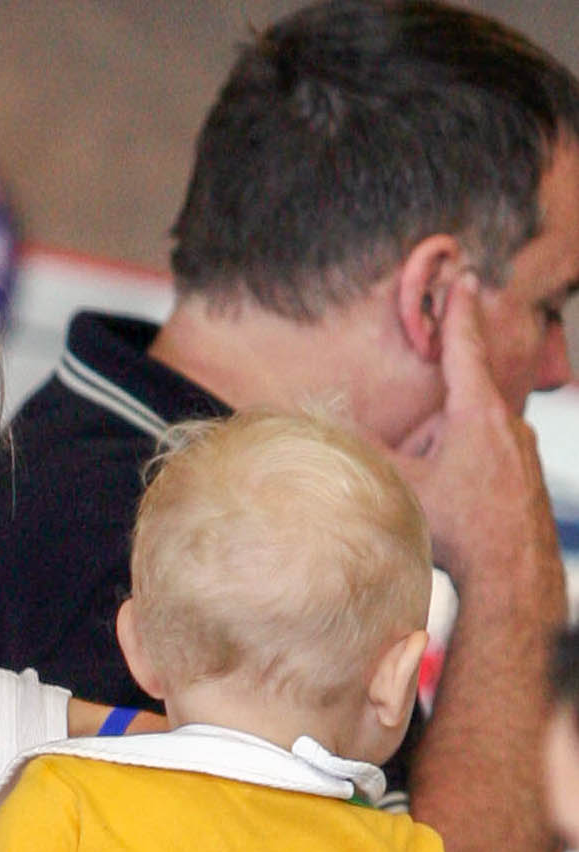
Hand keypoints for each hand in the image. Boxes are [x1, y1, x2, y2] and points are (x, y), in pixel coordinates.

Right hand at [392, 274, 558, 594]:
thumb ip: (363, 455)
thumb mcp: (401, 487)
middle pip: (458, 406)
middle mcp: (507, 425)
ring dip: (447, 459)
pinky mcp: (527, 477)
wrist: (513, 573)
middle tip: (418, 466)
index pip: (463, 348)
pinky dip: (466, 477)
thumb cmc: (463, 531)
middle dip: (431, 430)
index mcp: (477, 414)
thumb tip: (325, 431)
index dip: (458, 312)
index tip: (463, 279)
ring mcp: (521, 452)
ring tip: (437, 498)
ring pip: (472, 438)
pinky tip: (457, 509)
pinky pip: (487, 463)